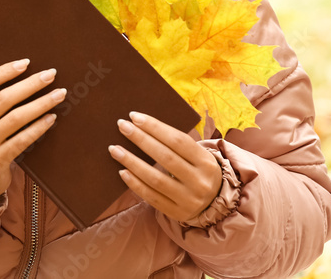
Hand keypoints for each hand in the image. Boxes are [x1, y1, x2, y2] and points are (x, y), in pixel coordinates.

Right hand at [0, 59, 65, 203]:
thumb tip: (22, 73)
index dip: (4, 71)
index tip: (26, 63)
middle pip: (3, 98)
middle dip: (31, 84)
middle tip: (51, 74)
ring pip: (16, 117)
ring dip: (41, 103)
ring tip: (59, 94)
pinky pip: (23, 139)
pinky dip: (39, 127)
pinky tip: (52, 117)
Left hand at [108, 111, 222, 221]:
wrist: (215, 203)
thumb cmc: (197, 170)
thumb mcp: (197, 155)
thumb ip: (175, 144)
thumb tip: (142, 126)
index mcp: (205, 161)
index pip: (178, 140)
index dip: (155, 127)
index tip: (135, 117)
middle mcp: (199, 181)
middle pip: (165, 157)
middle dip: (141, 139)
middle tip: (122, 126)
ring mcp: (188, 199)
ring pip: (155, 179)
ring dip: (132, 162)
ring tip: (114, 149)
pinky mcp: (177, 213)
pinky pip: (151, 197)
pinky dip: (135, 184)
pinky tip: (122, 171)